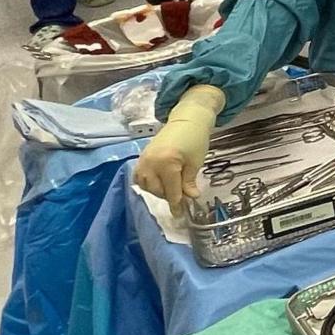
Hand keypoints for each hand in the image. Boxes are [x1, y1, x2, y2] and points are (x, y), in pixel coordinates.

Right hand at [133, 86, 222, 204]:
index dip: (176, 204)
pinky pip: (139, 177)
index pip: (171, 191)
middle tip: (181, 198)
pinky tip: (158, 183)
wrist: (187, 120)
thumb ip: (189, 182)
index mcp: (167, 163)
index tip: (180, 215)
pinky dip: (147, 183)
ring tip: (171, 188)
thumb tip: (190, 198)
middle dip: (168, 196)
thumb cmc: (195, 139)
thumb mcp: (196, 162)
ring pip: (146, 186)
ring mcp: (143, 160)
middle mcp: (151, 163)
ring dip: (158, 191)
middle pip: (157, 190)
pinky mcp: (141, 157)